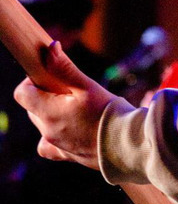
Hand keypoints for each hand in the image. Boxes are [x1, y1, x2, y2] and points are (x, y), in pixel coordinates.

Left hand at [14, 40, 117, 168]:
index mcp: (49, 112)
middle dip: (44, 96)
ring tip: (74, 108)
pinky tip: (67, 130)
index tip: (49, 77)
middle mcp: (48, 131)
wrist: (128, 143)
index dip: (31, 82)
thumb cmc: (109, 112)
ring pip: (42, 125)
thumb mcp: (87, 86)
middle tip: (68, 90)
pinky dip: (53, 137)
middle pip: (33, 108)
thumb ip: (64, 68)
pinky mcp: (67, 155)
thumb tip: (50, 48)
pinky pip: (50, 146)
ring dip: (50, 114)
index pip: (22, 94)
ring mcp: (57, 145)